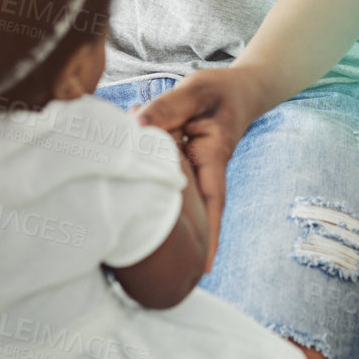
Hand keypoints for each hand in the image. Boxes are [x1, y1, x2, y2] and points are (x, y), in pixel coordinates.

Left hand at [129, 67, 268, 272]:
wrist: (238, 89)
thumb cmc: (220, 92)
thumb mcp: (197, 91)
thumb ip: (168, 107)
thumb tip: (136, 124)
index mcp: (213, 157)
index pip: (211, 201)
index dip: (208, 234)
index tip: (204, 267)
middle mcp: (202, 171)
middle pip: (186, 207)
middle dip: (175, 235)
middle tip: (156, 269)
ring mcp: (189, 168)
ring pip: (167, 190)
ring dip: (150, 201)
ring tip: (126, 230)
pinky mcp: (176, 161)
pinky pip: (158, 173)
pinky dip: (142, 173)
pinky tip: (120, 173)